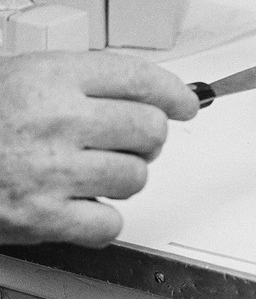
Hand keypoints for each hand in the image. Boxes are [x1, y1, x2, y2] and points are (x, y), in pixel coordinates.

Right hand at [0, 51, 198, 246]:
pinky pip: (111, 223)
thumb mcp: (27, 75)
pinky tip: (78, 204)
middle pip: (151, 130)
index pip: (141, 78)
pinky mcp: (41, 217)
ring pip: (137, 176)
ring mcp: (50, 170)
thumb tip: (160, 95)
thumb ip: (89, 82)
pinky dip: (101, 219)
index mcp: (52, 77)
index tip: (186, 103)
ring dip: (122, 176)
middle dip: (147, 137)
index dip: (174, 93)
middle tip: (126, 140)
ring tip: (87, 171)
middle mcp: (56, 120)